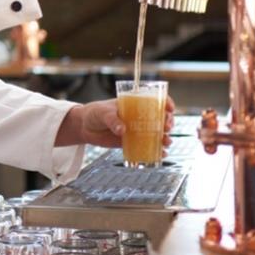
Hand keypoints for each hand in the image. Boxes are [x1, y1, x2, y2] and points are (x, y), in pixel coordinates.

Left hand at [60, 96, 176, 147]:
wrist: (85, 127)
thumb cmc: (95, 113)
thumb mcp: (103, 113)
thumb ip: (112, 120)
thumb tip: (122, 130)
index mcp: (135, 104)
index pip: (156, 100)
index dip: (166, 103)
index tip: (169, 108)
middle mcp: (140, 116)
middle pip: (161, 118)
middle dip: (168, 122)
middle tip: (166, 127)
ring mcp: (138, 130)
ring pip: (157, 133)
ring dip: (165, 138)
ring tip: (166, 142)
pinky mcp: (133, 142)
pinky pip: (148, 146)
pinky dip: (157, 151)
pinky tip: (161, 154)